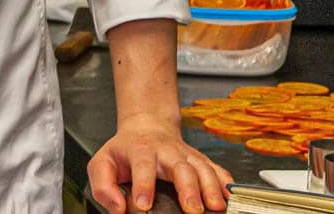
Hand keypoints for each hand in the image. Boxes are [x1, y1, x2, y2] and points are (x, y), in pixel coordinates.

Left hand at [88, 117, 231, 213]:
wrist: (147, 127)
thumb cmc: (125, 151)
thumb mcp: (103, 163)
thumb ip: (103, 186)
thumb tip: (117, 208)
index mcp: (140, 150)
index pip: (142, 166)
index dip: (143, 186)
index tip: (143, 205)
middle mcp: (167, 151)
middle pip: (180, 167)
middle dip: (188, 188)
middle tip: (192, 210)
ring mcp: (187, 155)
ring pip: (203, 168)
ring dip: (211, 188)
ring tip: (215, 207)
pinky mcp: (202, 161)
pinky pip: (218, 171)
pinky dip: (226, 184)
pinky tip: (230, 198)